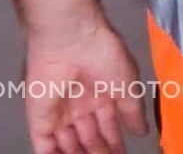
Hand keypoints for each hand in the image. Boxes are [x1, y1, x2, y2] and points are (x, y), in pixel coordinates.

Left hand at [24, 14, 148, 153]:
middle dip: (99, 152)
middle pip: (88, 139)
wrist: (71, 40)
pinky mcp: (39, 121)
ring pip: (69, 146)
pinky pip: (45, 148)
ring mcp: (59, 114)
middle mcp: (80, 105)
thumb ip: (133, 110)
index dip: (115, 143)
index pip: (107, 126)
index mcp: (100, 93)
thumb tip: (143, 131)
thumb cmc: (104, 55)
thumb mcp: (128, 83)